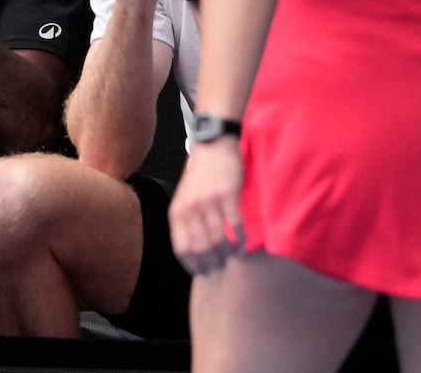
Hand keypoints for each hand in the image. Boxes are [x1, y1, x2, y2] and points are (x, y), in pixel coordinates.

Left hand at [168, 139, 245, 275]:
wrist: (212, 146)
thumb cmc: (200, 176)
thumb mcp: (184, 199)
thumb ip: (187, 222)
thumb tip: (196, 253)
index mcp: (177, 212)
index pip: (182, 249)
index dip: (193, 265)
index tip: (204, 273)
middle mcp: (190, 208)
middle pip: (201, 248)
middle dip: (212, 263)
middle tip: (221, 268)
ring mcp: (209, 202)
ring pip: (218, 240)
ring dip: (227, 254)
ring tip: (233, 257)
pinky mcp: (227, 195)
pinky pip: (234, 225)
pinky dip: (240, 240)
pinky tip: (243, 245)